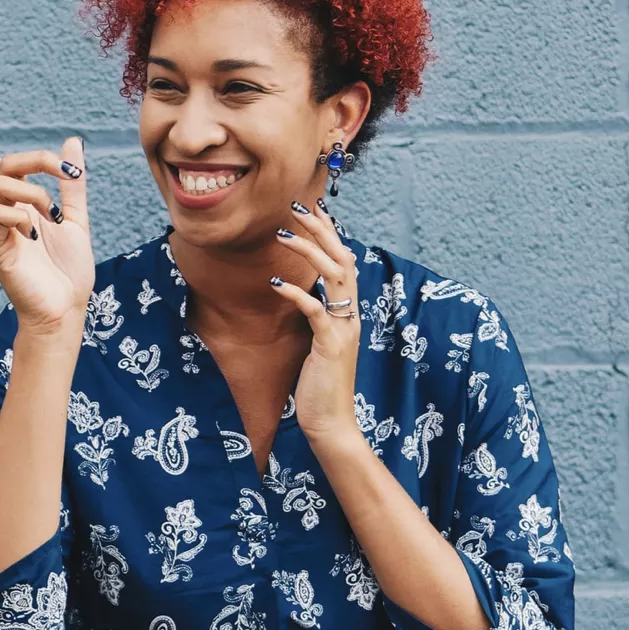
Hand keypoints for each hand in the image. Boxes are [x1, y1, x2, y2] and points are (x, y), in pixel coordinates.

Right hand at [0, 107, 94, 337]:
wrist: (66, 309)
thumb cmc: (69, 270)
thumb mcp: (77, 219)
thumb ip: (72, 183)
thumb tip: (72, 142)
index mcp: (22, 203)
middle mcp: (6, 212)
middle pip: (3, 165)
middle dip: (37, 160)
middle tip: (65, 173)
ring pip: (1, 185)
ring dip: (34, 192)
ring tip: (53, 217)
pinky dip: (21, 216)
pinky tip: (35, 236)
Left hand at [270, 199, 362, 447]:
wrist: (331, 423)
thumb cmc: (320, 385)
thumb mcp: (319, 343)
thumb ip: (318, 317)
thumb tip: (304, 294)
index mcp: (349, 313)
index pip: (344, 262)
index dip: (330, 234)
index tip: (313, 209)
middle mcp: (351, 316)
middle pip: (343, 259)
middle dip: (321, 229)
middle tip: (297, 206)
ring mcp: (344, 330)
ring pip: (335, 277)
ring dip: (309, 251)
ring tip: (283, 234)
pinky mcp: (331, 346)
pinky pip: (317, 312)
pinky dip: (298, 294)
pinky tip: (277, 284)